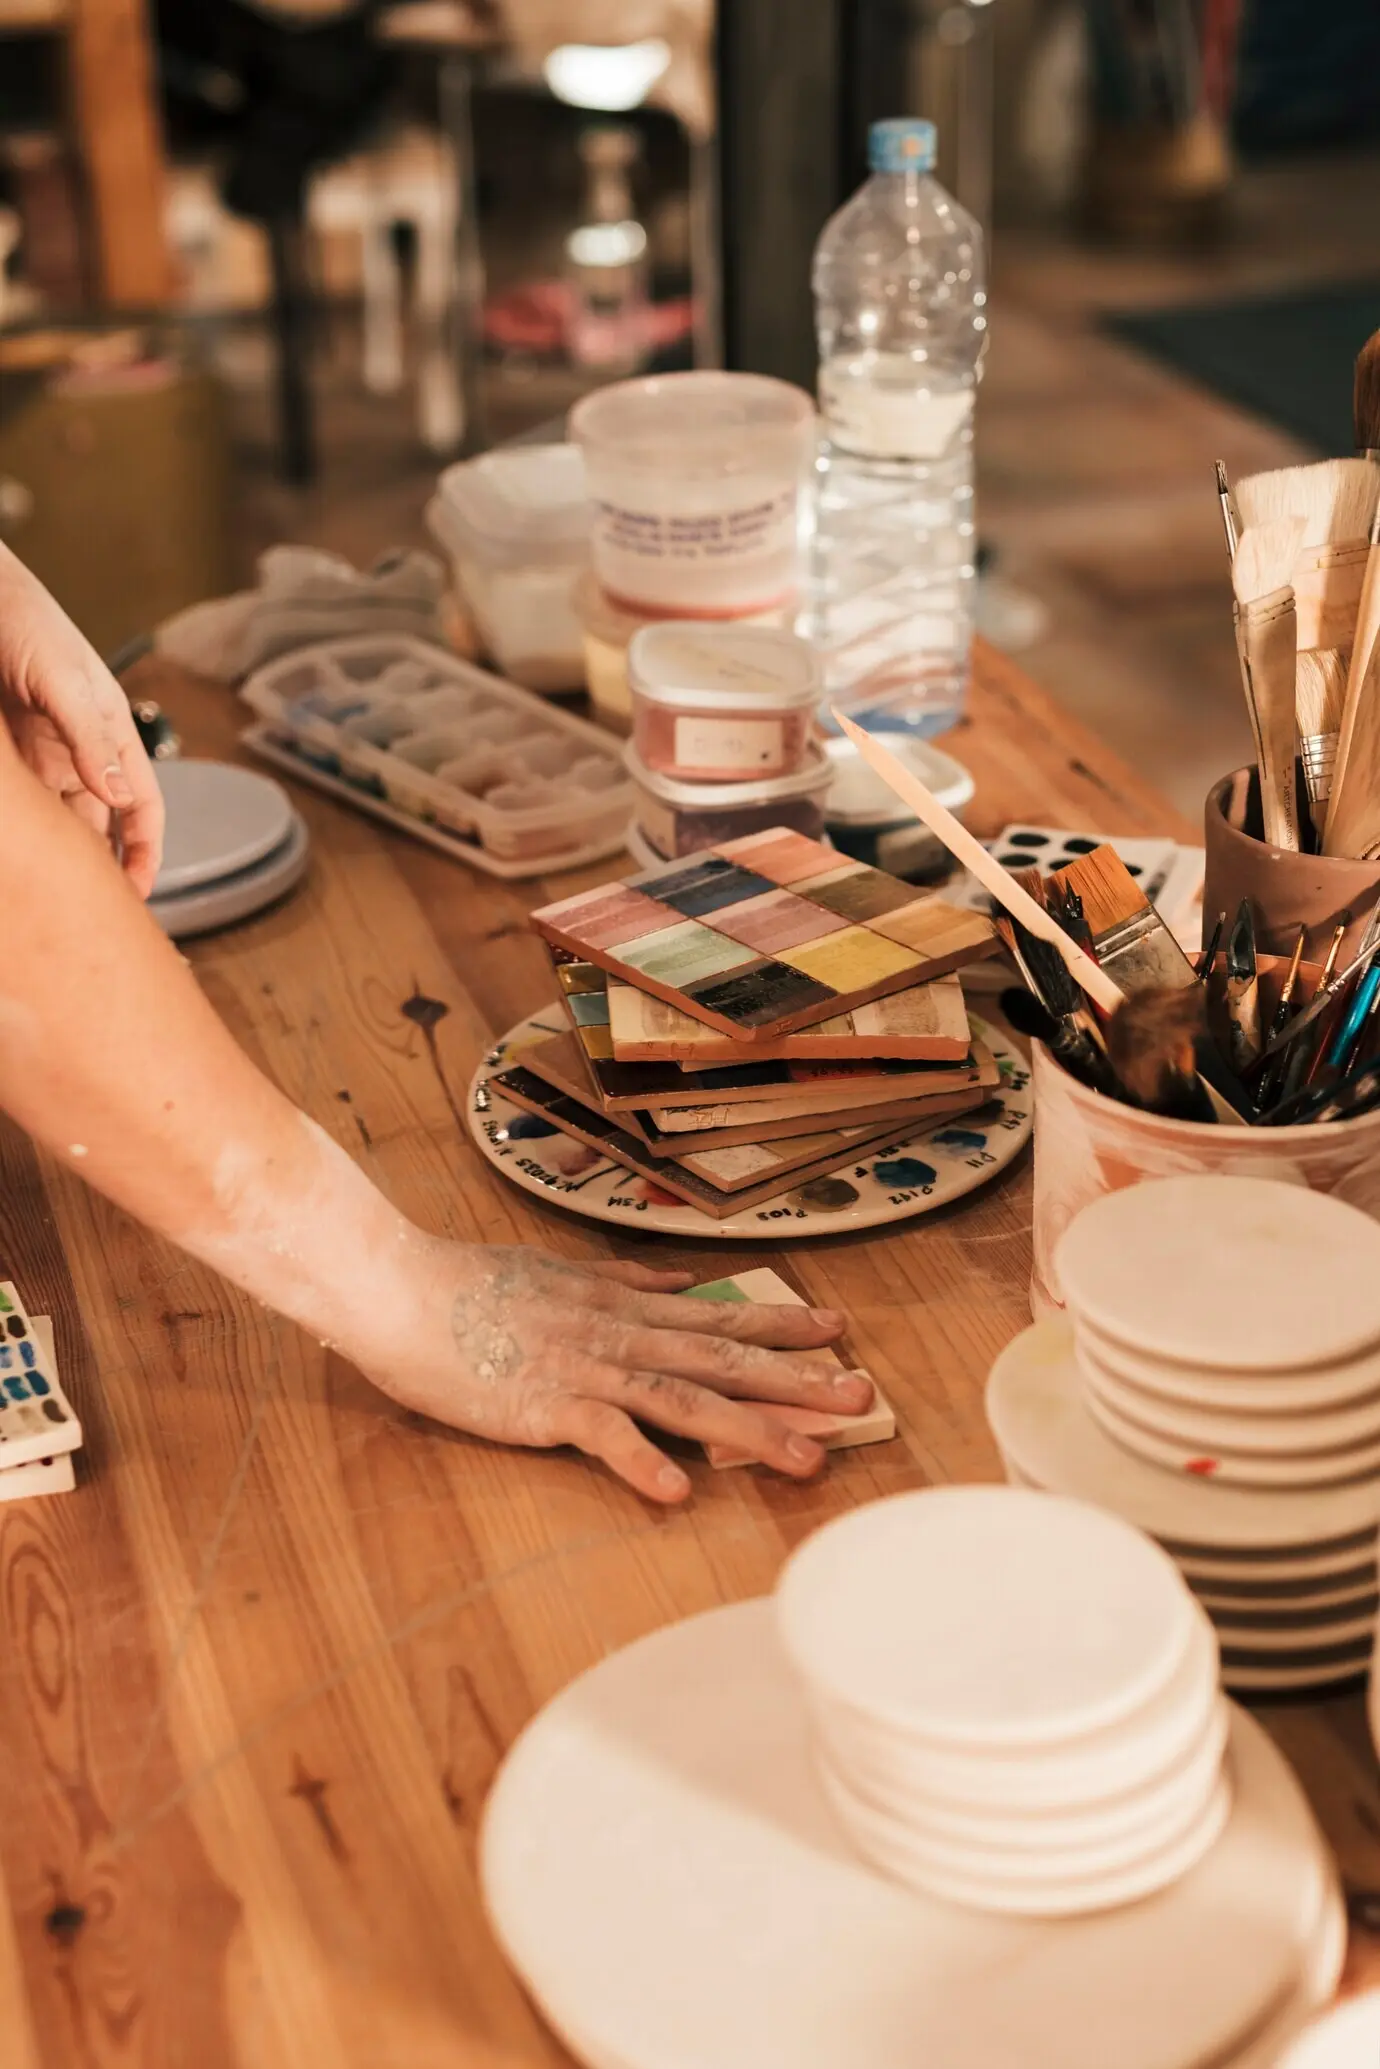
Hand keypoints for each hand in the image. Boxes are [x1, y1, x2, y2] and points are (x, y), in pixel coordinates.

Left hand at [0, 544, 163, 894]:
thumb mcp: (62, 678)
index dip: (147, 850)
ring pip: (58, 820)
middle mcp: (80, 750)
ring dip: (59, 854)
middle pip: (101, 823)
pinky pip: (21, 806)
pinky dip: (22, 833)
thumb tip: (118, 798)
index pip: (142, 804)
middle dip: (104, 866)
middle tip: (94, 911)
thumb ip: (89, 737)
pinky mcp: (8, 757)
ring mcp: (41, 755)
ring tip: (53, 894)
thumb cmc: (25, 620)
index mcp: (112, 732)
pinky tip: (16, 857)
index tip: (140, 891)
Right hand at [358, 1242, 871, 1501]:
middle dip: (796, 1379)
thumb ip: (619, 1279)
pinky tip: (679, 1492)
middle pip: (723, 1358)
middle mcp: (618, 1334)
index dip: (781, 1322)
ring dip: (752, 1429)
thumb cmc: (467, 1284)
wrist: (398, 1286)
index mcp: (621, 1307)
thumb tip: (673, 1281)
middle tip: (862, 1397)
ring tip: (809, 1458)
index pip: (717, 1316)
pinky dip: (640, 1461)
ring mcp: (585, 1369)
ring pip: (685, 1398)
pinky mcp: (543, 1405)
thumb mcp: (556, 1270)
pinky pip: (600, 1435)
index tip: (838, 1329)